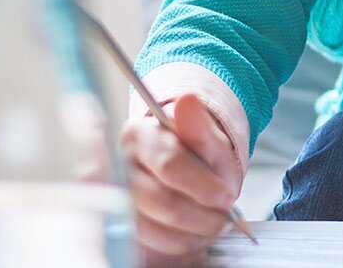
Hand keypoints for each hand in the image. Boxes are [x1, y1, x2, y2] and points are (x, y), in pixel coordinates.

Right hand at [119, 92, 242, 262]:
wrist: (188, 173)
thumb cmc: (198, 156)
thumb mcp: (210, 140)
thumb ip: (201, 127)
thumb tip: (188, 100)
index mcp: (140, 135)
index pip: (169, 163)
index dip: (202, 185)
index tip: (227, 197)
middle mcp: (119, 164)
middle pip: (161, 200)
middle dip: (202, 214)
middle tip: (225, 218)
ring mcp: (115, 196)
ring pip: (154, 225)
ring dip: (193, 231)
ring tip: (213, 224)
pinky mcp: (118, 222)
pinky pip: (148, 242)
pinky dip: (178, 242)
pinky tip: (193, 233)